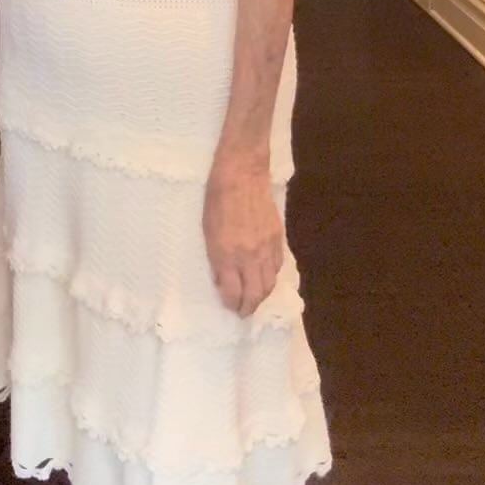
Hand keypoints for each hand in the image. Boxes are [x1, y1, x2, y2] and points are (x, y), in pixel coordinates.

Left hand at [202, 157, 284, 317]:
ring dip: (261, 296)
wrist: (242, 172)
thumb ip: (216, 258)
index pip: (234, 293)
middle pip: (255, 294)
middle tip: (243, 312)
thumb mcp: (207, 229)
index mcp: (227, 253)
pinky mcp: (278, 237)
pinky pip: (278, 266)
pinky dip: (271, 277)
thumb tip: (221, 280)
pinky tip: (264, 276)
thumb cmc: (216, 197)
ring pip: (270, 283)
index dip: (231, 304)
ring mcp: (267, 247)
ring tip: (254, 298)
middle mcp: (249, 255)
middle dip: (249, 308)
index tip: (228, 306)